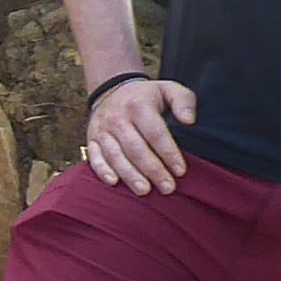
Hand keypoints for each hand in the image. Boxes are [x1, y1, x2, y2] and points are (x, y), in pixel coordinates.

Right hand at [81, 76, 197, 192]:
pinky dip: (102, 171)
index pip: (155, 133)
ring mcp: (102, 130)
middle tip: (168, 188)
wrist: (112, 89)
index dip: (168, 153)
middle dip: (152, 170)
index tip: (180, 171)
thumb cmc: (146, 96)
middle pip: (136, 148)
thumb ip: (183, 101)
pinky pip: (94, 157)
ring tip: (144, 191)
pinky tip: (113, 183)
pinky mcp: (91, 140)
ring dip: (130, 175)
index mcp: (138, 105)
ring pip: (115, 156)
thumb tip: (189, 121)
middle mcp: (118, 118)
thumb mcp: (168, 89)